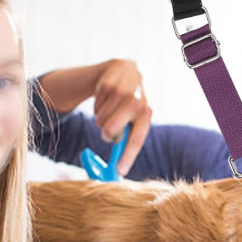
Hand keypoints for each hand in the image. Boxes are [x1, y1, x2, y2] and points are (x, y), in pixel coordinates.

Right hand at [93, 59, 151, 175]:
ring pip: (100, 120)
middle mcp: (137, 101)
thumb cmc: (130, 102)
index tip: (119, 172)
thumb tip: (117, 170)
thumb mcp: (134, 117)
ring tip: (111, 109)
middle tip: (108, 132)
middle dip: (106, 134)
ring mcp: (121, 91)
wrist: (126, 69)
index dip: (127, 157)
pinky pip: (95, 107)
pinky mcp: (108, 83)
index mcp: (146, 113)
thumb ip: (127, 137)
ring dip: (101, 119)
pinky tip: (106, 98)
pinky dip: (97, 107)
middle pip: (111, 131)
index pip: (136, 140)